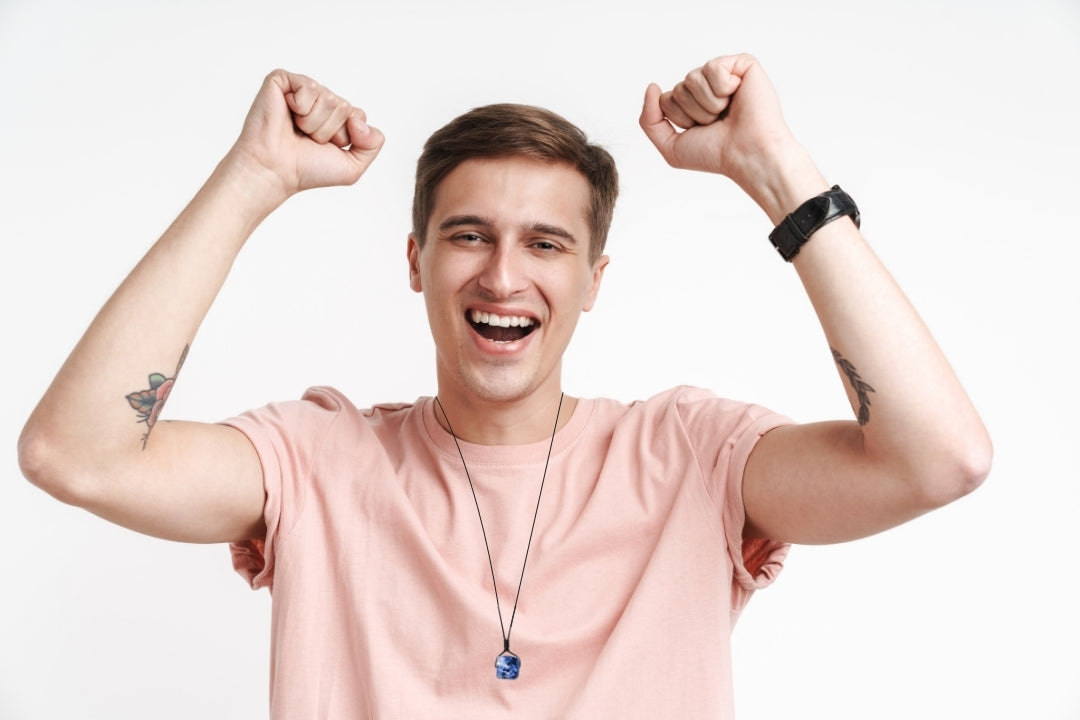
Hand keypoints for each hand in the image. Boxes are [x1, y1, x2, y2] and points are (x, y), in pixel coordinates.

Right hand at [229, 69, 384, 200]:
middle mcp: (320, 101)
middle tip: (307, 139)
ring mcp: (302, 90)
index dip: (344, 136)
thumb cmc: (307, 169)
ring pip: (329, 98)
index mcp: (335, 117)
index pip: (359, 116)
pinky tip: (287, 115)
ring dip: (313, 122)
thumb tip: (361, 121)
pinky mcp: (283, 81)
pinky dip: (300, 108)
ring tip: (296, 130)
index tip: (325, 147)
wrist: (276, 170)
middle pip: (345, 107)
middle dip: (328, 130)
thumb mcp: (353, 167)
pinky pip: (309, 88)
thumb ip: (374, 145)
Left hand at [640, 54, 822, 218]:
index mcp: (693, 104)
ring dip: (708, 103)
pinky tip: (737, 96)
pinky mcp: (742, 65)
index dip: (680, 118)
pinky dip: (722, 88)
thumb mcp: (670, 146)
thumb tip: (652, 86)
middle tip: (717, 122)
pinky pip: (712, 68)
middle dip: (694, 112)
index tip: (702, 131)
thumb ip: (649, 120)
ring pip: (692, 78)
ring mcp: (724, 75)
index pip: (666, 100)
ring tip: (728, 112)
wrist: (747, 154)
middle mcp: (707, 88)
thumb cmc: (716, 154)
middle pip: (678, 89)